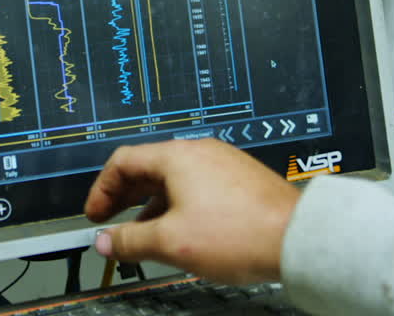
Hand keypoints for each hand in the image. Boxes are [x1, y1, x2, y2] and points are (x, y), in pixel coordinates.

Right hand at [84, 139, 300, 283]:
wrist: (296, 238)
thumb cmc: (240, 232)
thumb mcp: (171, 242)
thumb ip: (130, 240)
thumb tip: (106, 242)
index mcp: (177, 157)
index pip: (123, 161)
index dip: (102, 190)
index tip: (96, 214)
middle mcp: (200, 152)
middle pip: (148, 167)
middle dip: (125, 197)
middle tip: (112, 221)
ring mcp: (224, 164)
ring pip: (174, 179)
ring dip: (152, 205)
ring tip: (146, 234)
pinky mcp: (241, 180)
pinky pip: (198, 186)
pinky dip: (179, 205)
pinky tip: (184, 231)